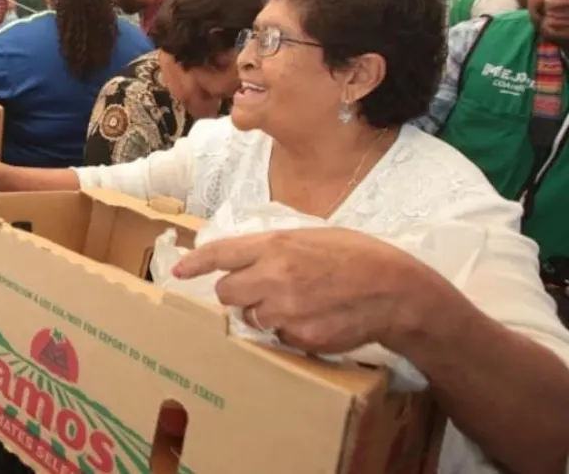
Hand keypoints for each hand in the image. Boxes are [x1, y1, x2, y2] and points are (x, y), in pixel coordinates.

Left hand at [172, 228, 435, 353]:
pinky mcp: (299, 338)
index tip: (178, 272)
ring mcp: (285, 310)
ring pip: (250, 318)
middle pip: (226, 293)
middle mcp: (273, 277)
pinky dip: (289, 332)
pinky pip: (277, 339)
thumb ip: (273, 248)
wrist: (396, 291)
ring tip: (298, 303)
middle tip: (261, 290)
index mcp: (275, 245)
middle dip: (236, 294)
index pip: (220, 253)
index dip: (195, 263)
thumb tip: (243, 259)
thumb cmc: (357, 257)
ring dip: (264, 314)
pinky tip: (314, 319)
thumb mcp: (312, 236)